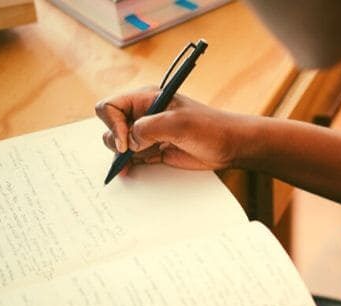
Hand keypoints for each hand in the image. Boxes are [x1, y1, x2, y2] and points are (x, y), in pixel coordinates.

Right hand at [95, 87, 253, 174]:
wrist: (230, 146)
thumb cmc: (210, 128)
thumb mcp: (177, 124)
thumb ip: (147, 129)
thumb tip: (127, 142)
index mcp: (146, 99)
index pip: (110, 107)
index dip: (112, 124)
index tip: (125, 141)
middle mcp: (143, 114)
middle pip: (110, 126)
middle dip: (114, 141)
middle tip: (129, 152)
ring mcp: (148, 133)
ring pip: (119, 144)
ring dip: (120, 155)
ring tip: (128, 165)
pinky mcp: (155, 150)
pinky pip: (132, 157)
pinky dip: (128, 164)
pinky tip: (129, 171)